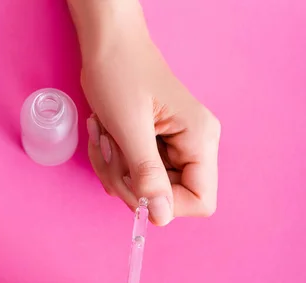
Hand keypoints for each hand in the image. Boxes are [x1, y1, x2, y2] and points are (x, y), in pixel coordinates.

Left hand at [70, 1, 220, 224]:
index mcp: (200, 140)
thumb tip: (160, 217)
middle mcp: (196, 146)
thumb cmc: (120, 71)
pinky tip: (106, 137)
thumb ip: (147, 174)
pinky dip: (115, 164)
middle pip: (169, 199)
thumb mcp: (129, 126)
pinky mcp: (159, 147)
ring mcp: (177, 148)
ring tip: (104, 137)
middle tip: (109, 151)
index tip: (136, 186)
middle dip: (131, 184)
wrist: (108, 42)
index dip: (166, 205)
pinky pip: (137, 176)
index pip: (201, 202)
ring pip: (148, 189)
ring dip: (117, 172)